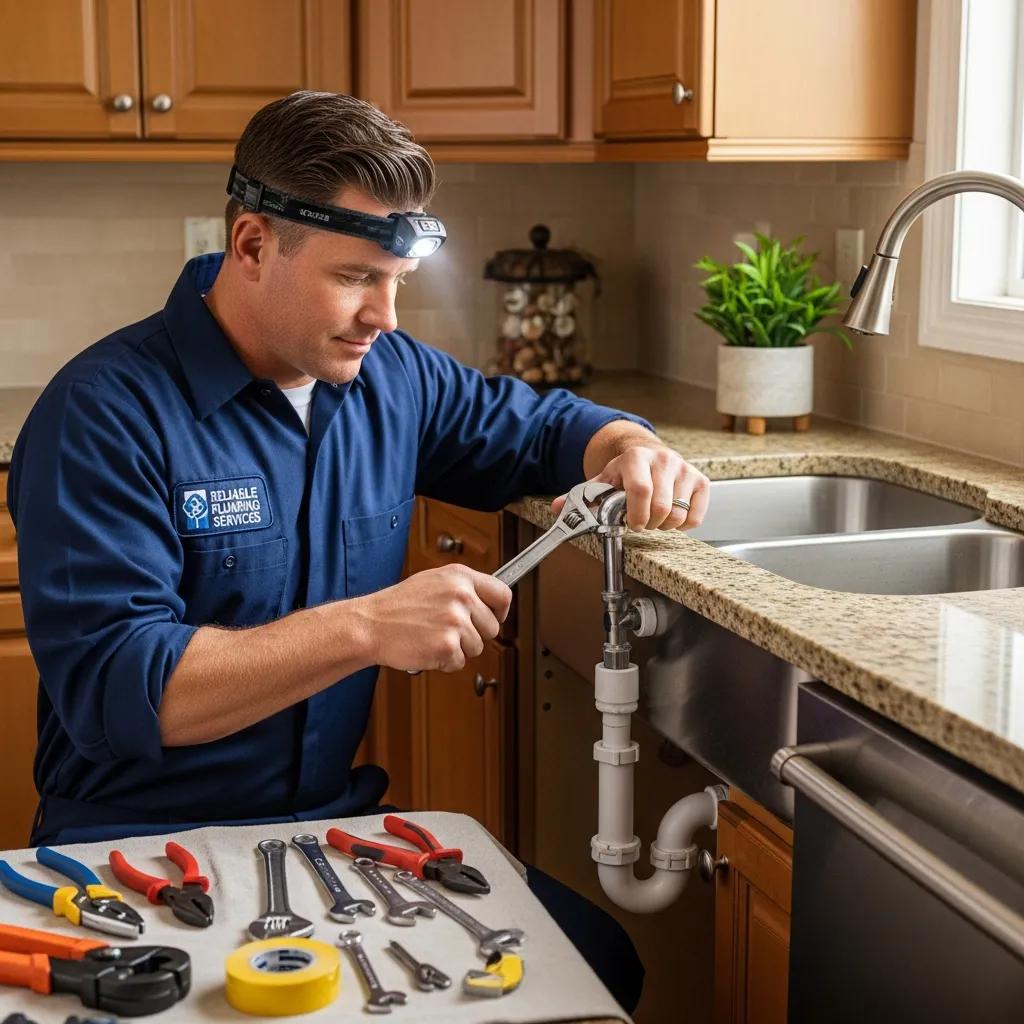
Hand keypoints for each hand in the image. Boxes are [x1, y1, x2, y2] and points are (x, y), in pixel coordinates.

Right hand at [356, 564, 511, 671]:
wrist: (370, 624)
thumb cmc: (398, 606)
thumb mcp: (433, 582)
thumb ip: (462, 588)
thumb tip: (488, 601)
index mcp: (460, 577)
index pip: (503, 594)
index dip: (500, 612)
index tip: (494, 618)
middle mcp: (461, 595)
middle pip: (492, 627)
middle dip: (474, 635)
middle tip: (447, 631)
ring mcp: (455, 621)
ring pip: (477, 647)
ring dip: (457, 649)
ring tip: (432, 636)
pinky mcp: (447, 645)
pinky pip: (459, 662)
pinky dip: (444, 662)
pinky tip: (426, 648)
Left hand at [553, 442, 709, 531]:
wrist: (647, 454)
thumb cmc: (623, 473)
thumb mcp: (601, 481)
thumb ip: (580, 496)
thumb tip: (557, 508)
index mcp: (635, 458)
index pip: (641, 490)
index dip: (636, 514)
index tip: (631, 523)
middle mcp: (663, 460)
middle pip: (661, 507)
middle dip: (648, 523)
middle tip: (640, 522)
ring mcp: (684, 469)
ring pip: (679, 514)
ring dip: (664, 525)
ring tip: (653, 518)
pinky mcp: (700, 481)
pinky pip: (696, 516)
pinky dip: (683, 525)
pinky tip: (670, 516)